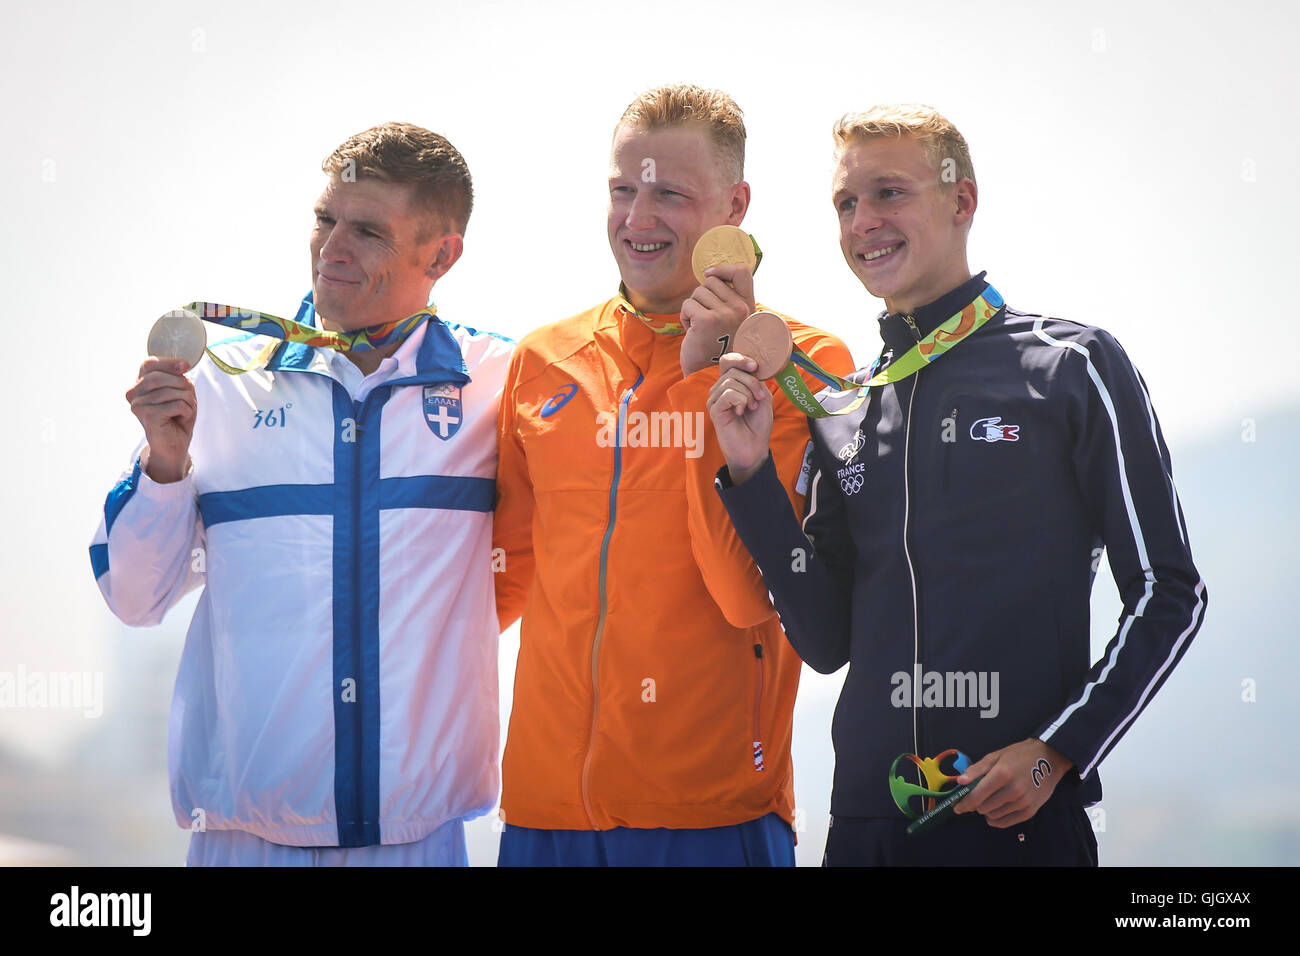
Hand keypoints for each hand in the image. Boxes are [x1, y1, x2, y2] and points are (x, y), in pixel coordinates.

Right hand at [126, 357, 196, 482]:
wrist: (174, 444)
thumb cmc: (177, 416)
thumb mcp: (180, 392)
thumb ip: (178, 377)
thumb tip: (182, 365)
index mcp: (138, 385)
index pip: (148, 363)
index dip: (168, 362)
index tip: (185, 366)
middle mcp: (133, 394)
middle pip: (160, 377)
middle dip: (182, 385)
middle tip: (189, 399)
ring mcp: (138, 405)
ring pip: (171, 391)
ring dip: (187, 401)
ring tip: (185, 411)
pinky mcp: (147, 416)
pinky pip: (176, 405)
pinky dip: (186, 411)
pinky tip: (181, 419)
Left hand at [679, 263, 755, 376]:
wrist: (708, 374)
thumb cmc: (716, 348)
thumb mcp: (731, 322)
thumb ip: (728, 301)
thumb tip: (710, 274)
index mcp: (749, 308)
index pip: (742, 272)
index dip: (723, 268)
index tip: (710, 274)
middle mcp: (741, 309)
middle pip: (711, 281)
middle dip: (701, 297)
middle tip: (704, 320)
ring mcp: (725, 314)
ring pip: (697, 292)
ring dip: (692, 309)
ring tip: (699, 328)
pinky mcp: (707, 320)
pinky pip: (687, 305)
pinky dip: (684, 318)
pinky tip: (692, 332)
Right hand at [706, 353, 772, 483]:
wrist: (754, 447)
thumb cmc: (758, 424)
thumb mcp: (763, 397)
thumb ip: (756, 380)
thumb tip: (752, 367)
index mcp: (731, 383)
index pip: (727, 360)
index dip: (740, 358)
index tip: (755, 366)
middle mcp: (720, 389)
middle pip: (732, 370)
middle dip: (751, 382)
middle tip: (760, 398)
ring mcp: (715, 399)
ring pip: (730, 382)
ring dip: (748, 394)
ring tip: (751, 408)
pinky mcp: (714, 410)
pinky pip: (728, 394)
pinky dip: (740, 401)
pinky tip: (741, 412)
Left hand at [953, 738, 1072, 827]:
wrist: (1049, 759)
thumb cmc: (1019, 755)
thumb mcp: (995, 756)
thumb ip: (976, 770)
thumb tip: (960, 782)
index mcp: (1002, 774)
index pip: (977, 796)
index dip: (964, 803)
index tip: (956, 807)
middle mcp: (1014, 790)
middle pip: (983, 807)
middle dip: (976, 803)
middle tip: (978, 796)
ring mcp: (1023, 802)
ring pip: (993, 816)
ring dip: (987, 810)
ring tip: (991, 798)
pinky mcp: (1030, 811)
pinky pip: (1005, 822)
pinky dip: (996, 819)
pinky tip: (995, 810)